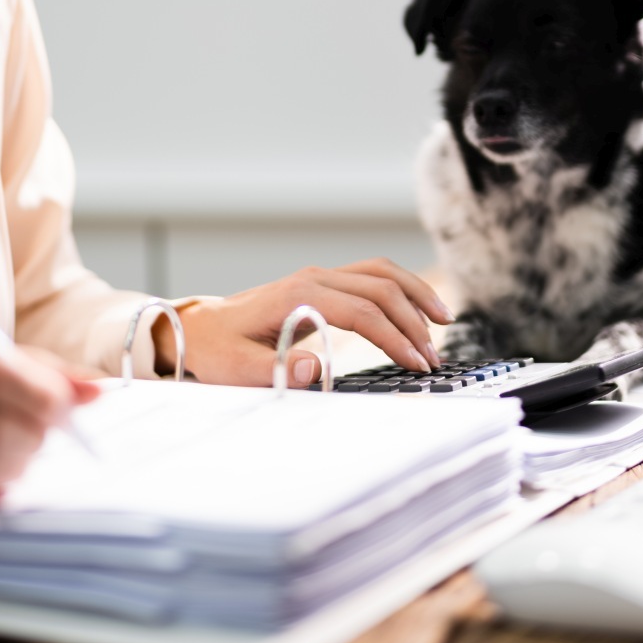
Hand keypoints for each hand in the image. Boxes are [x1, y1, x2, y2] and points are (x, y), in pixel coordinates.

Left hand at [157, 258, 453, 386]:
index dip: (393, 337)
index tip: (415, 365)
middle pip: (380, 287)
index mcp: (298, 295)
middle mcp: (314, 278)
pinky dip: (402, 288)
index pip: (362, 310)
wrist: (198, 328)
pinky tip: (419, 308)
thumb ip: (274, 370)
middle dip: (413, 322)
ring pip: (382, 272)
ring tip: (444, 323)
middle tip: (432, 359)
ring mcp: (320, 276)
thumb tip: (316, 369)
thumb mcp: (237, 368)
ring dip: (415, 295)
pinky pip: (373, 276)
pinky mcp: (324, 283)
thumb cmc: (217, 349)